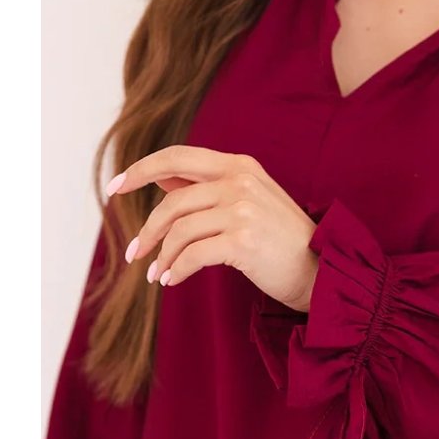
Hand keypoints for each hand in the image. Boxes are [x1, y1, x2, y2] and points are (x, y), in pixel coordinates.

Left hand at [107, 147, 319, 311]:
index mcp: (240, 166)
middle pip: (172, 200)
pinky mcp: (243, 241)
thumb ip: (207, 186)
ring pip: (179, 230)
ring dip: (161, 256)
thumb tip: (159, 177)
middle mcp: (240, 181)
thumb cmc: (284, 241)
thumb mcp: (249, 202)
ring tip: (156, 275)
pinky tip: (172, 281)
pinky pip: (192, 255)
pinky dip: (176, 270)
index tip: (115, 187)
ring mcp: (243, 210)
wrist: (323, 271)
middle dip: (147, 230)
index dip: (140, 170)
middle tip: (134, 254)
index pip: (177, 157)